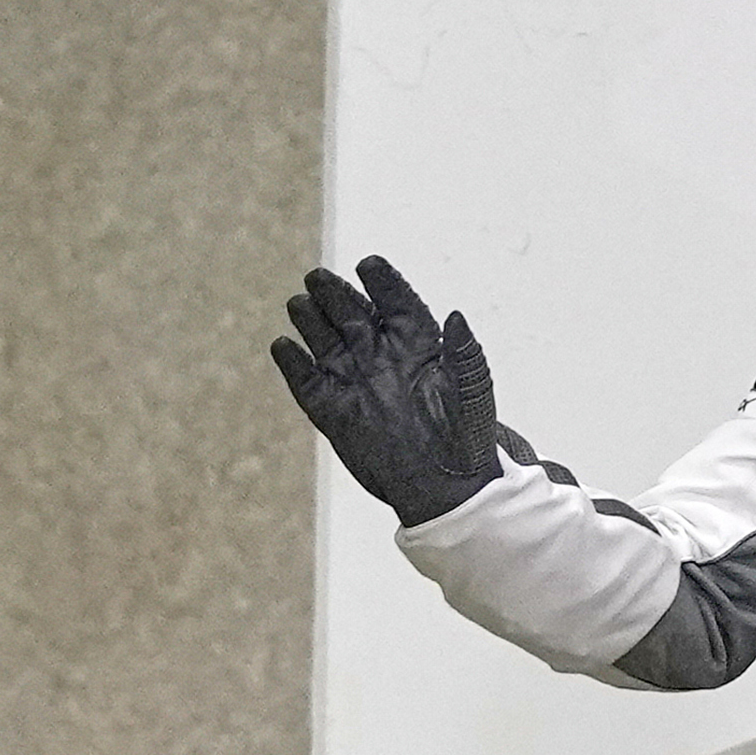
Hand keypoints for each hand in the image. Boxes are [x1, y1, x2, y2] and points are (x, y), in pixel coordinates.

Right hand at [275, 258, 503, 526]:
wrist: (445, 489)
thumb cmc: (466, 439)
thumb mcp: (471, 395)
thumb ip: (464, 354)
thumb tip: (455, 316)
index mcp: (419, 346)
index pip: (396, 302)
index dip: (382, 282)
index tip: (368, 264)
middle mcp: (382, 357)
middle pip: (352, 314)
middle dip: (335, 293)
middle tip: (317, 277)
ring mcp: (355, 382)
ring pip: (325, 340)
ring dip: (310, 320)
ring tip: (299, 303)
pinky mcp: (332, 410)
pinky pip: (305, 381)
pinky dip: (292, 364)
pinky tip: (283, 346)